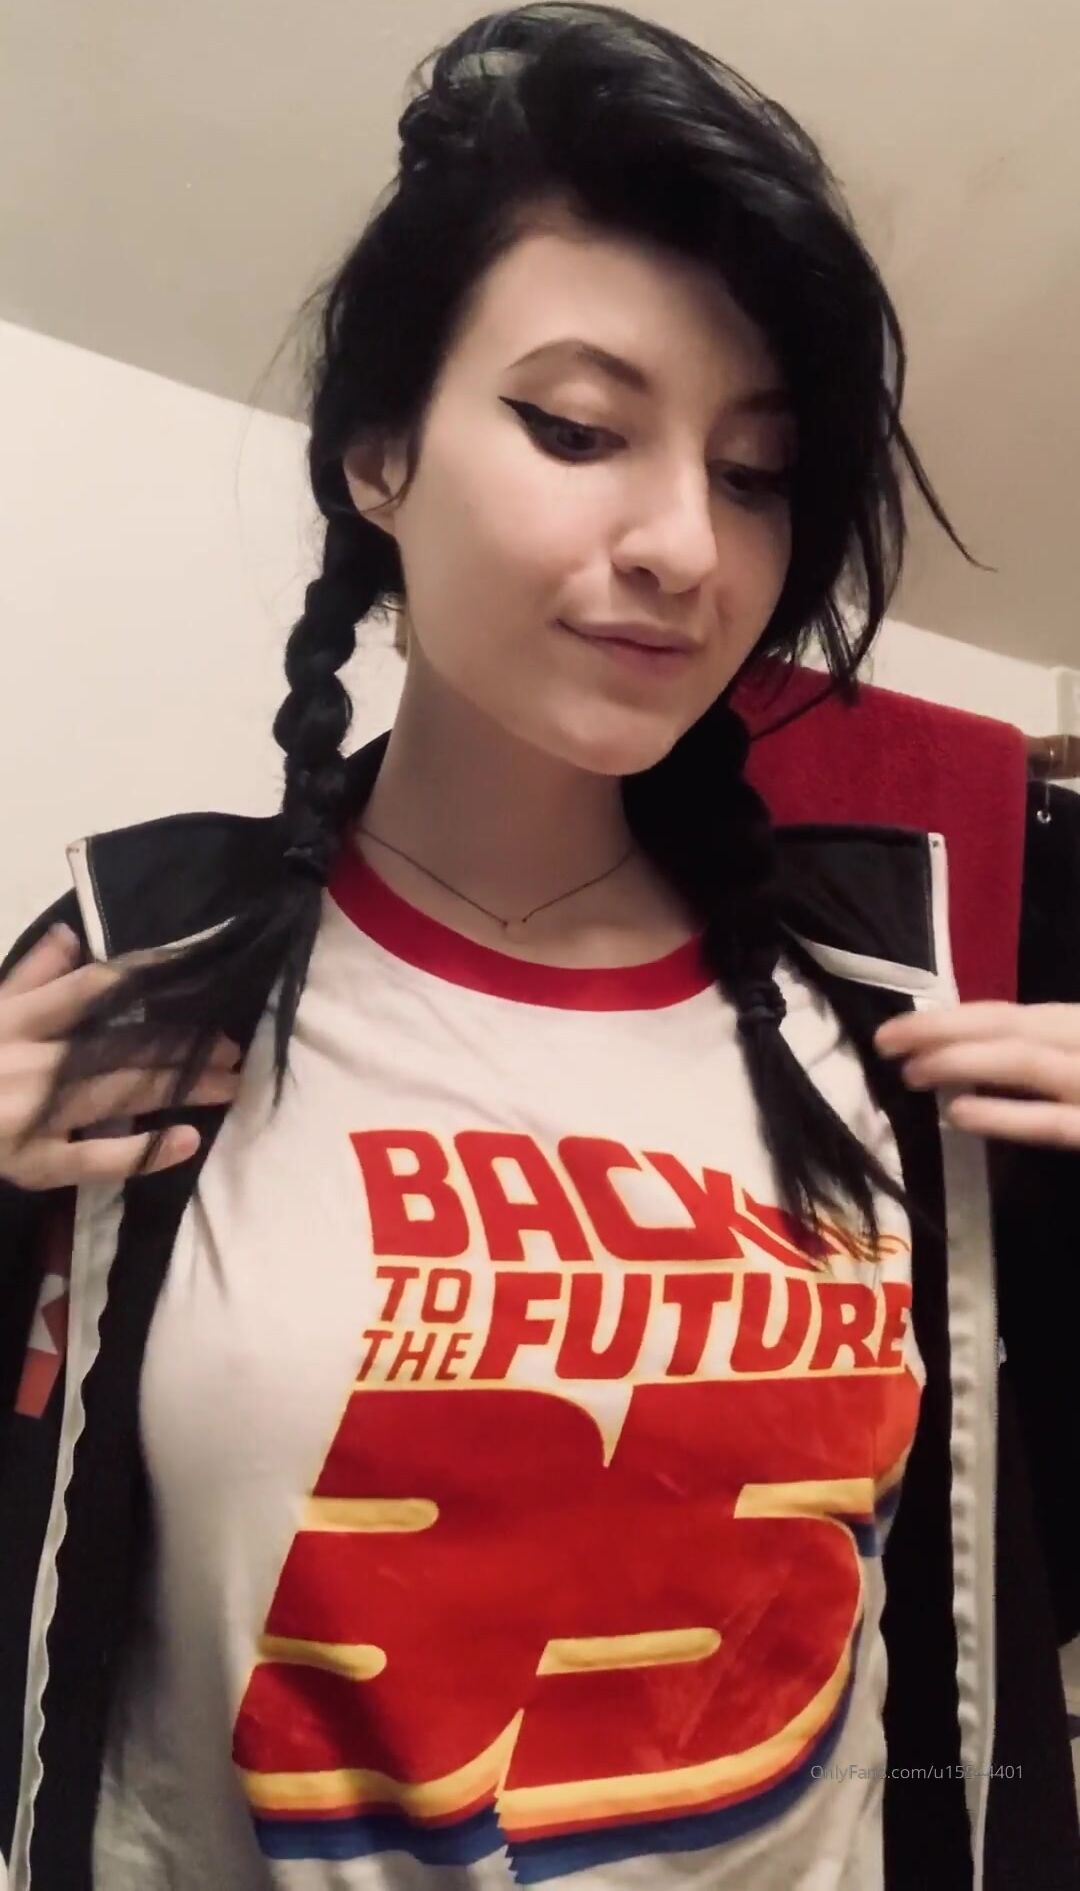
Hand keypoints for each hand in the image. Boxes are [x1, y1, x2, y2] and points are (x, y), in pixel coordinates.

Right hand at [0, 923, 241, 1190]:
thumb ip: (27, 977)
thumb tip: (73, 933)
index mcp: (13, 1020)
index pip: (90, 989)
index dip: (147, 974)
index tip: (197, 966)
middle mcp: (28, 1064)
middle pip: (119, 1045)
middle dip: (180, 1042)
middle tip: (231, 1040)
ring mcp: (32, 1117)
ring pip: (119, 1095)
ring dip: (180, 1086)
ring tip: (229, 1078)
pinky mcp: (31, 1166)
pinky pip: (95, 1161)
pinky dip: (142, 1152)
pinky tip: (187, 1141)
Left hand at [874, 1002, 1079, 1149]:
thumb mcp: (1075, 1058)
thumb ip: (1044, 1054)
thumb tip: (968, 1061)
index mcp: (1079, 1026)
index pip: (1007, 1016)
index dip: (947, 1019)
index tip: (895, 1028)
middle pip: (1008, 1026)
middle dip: (940, 1030)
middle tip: (883, 1042)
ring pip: (1024, 1062)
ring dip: (960, 1062)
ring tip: (911, 1074)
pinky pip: (1051, 1123)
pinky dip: (1004, 1114)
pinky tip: (959, 1114)